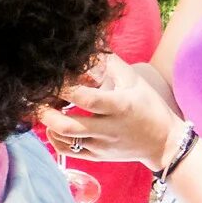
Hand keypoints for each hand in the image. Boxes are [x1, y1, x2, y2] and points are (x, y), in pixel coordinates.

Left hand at [38, 53, 178, 166]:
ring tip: (43, 109)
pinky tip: (53, 126)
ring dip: (48, 124)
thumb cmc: (148, 106)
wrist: (164, 143)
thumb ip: (111, 64)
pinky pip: (68, 151)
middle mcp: (110, 129)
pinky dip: (54, 138)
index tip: (53, 79)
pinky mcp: (97, 157)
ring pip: (65, 140)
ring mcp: (102, 146)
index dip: (66, 89)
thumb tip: (90, 45)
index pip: (87, 99)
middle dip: (46, 112)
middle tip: (37, 99)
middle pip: (69, 126)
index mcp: (121, 107)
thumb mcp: (134, 81)